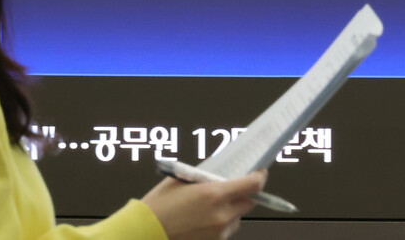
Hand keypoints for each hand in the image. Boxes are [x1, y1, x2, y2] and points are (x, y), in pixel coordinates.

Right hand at [141, 170, 266, 239]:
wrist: (144, 232)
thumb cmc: (160, 204)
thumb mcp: (183, 180)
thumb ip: (207, 177)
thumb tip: (222, 172)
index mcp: (215, 194)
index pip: (253, 185)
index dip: (259, 177)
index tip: (259, 172)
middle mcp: (221, 214)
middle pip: (249, 202)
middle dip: (242, 194)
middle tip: (229, 189)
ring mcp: (218, 232)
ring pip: (237, 218)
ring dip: (231, 211)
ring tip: (208, 207)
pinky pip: (225, 231)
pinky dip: (221, 224)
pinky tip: (202, 220)